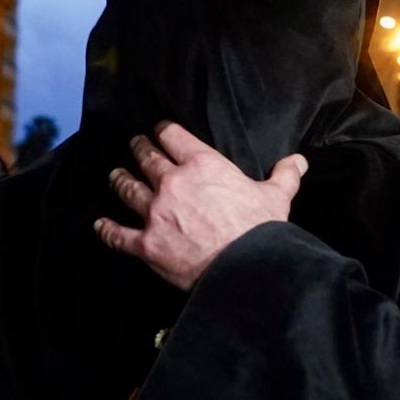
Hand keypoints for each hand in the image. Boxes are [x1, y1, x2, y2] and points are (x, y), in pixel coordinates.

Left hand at [94, 122, 306, 291]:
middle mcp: (173, 183)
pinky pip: (118, 234)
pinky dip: (107, 229)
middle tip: (134, 146)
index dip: (163, 131)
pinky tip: (100, 225)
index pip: (173, 136)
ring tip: (115, 174)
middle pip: (146, 158)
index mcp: (203, 165)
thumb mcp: (277, 197)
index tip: (159, 130)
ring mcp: (155, 213)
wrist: (245, 269)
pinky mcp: (146, 243)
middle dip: (138, 149)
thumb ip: (284, 175)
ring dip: (119, 179)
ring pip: (127, 189)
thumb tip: (299, 160)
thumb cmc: (261, 231)